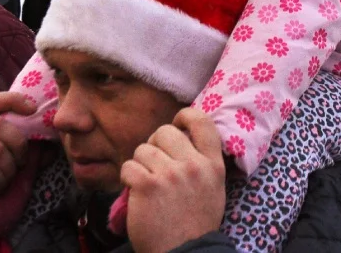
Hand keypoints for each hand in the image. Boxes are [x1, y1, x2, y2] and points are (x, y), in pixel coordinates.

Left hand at [122, 108, 226, 252]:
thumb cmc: (194, 224)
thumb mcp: (212, 189)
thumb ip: (201, 162)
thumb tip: (182, 138)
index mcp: (212, 165)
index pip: (202, 121)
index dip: (185, 116)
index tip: (177, 124)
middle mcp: (193, 166)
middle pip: (164, 131)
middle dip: (154, 145)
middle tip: (155, 164)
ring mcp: (170, 174)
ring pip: (142, 149)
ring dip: (140, 164)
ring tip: (146, 184)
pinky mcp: (147, 185)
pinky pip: (128, 166)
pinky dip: (127, 179)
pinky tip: (136, 192)